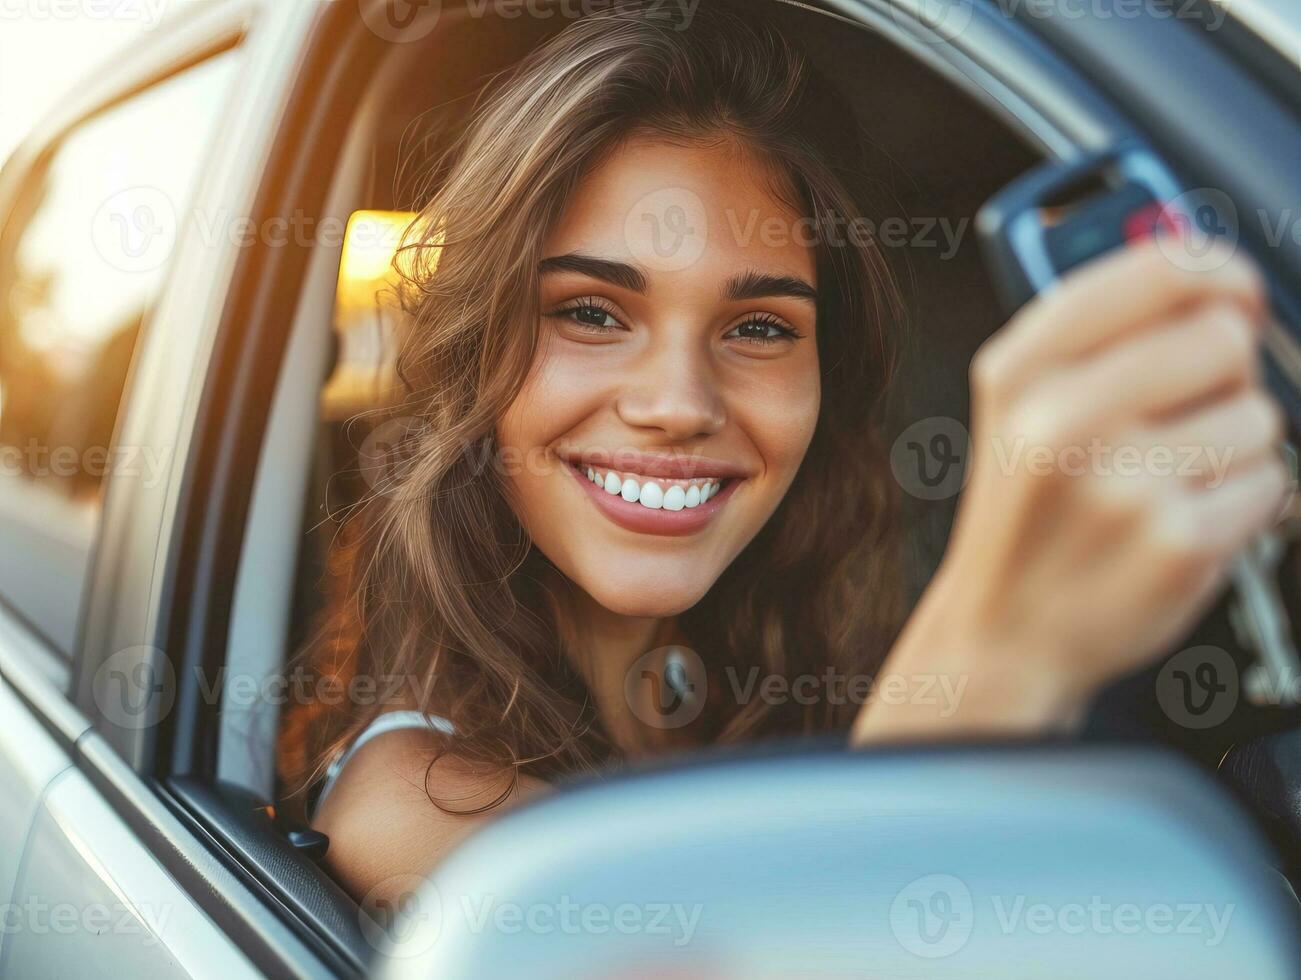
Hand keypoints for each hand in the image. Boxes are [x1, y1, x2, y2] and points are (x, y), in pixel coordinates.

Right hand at [854, 239, 1288, 741]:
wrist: (1003, 631)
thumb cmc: (1027, 513)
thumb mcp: (1018, 404)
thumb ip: (1098, 328)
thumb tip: (1216, 277)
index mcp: (1020, 369)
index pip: (1159, 268)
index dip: (1218, 271)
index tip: (1232, 292)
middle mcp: (1060, 419)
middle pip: (1223, 337)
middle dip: (1221, 375)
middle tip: (1176, 417)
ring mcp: (1120, 485)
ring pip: (1257, 416)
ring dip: (1232, 447)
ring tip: (1164, 481)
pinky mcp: (1176, 543)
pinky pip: (1270, 484)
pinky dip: (1242, 503)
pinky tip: (1179, 521)